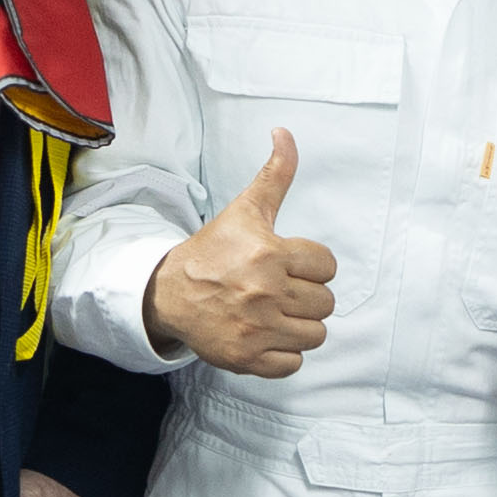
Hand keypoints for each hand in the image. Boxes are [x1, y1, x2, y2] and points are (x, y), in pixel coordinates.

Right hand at [144, 132, 336, 377]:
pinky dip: (285, 354)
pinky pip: (293, 364)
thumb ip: (275, 174)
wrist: (169, 293)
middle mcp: (265, 292)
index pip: (327, 266)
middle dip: (307, 296)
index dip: (312, 266)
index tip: (289, 265)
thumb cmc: (214, 252)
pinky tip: (267, 336)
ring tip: (277, 314)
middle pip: (325, 303)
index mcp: (270, 254)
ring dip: (301, 326)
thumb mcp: (246, 210)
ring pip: (316, 334)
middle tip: (281, 291)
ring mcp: (257, 328)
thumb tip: (284, 132)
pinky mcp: (247, 357)